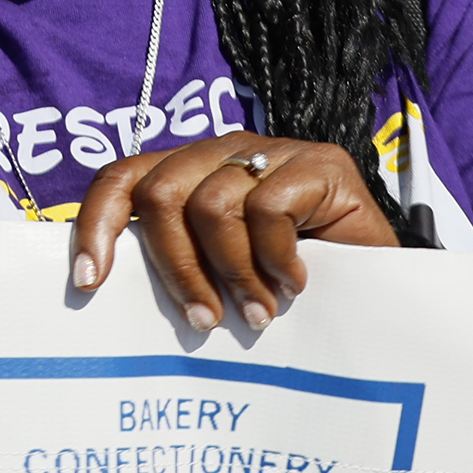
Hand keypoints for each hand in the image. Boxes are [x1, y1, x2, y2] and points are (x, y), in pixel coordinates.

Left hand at [71, 136, 396, 334]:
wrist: (383, 288)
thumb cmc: (290, 286)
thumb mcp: (221, 275)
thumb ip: (181, 265)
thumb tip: (110, 294)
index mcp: (190, 173)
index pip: (123, 179)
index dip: (96, 224)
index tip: (89, 283)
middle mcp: (224, 152)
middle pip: (161, 194)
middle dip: (175, 267)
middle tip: (202, 321)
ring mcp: (273, 152)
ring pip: (212, 204)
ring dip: (233, 273)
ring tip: (258, 313)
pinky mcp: (319, 164)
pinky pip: (268, 207)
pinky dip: (275, 257)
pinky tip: (296, 282)